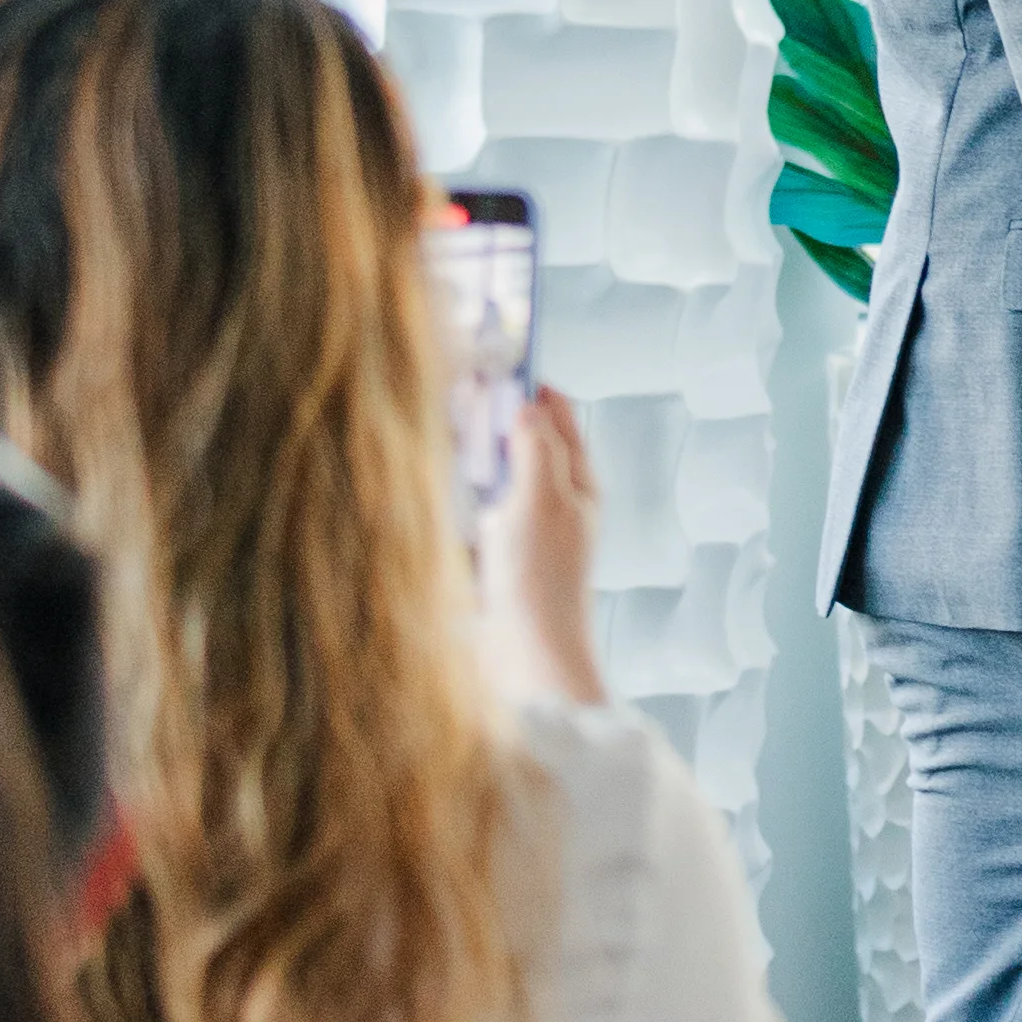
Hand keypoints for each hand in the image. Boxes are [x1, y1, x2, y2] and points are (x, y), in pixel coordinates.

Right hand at [478, 390, 609, 708]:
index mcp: (578, 484)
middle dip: (499, 416)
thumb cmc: (540, 579)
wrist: (527, 659)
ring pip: (502, 475)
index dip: (530, 387)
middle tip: (462, 389)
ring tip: (450, 428)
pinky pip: (483, 510)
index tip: (496, 361)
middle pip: (528, 443)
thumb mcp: (542, 502)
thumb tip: (529, 405)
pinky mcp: (502, 558)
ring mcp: (528, 531)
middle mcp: (557, 503)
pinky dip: (466, 493)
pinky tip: (443, 490)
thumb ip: (537, 450)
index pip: (558, 417)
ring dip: (480, 454)